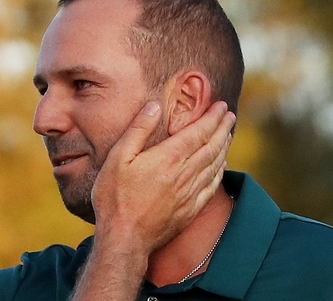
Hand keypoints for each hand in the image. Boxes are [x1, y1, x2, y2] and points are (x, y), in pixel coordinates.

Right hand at [92, 100, 234, 255]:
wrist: (125, 238)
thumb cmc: (115, 197)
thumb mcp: (118, 158)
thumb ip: (138, 130)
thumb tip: (154, 106)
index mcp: (168, 158)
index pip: (198, 132)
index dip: (211, 118)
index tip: (221, 106)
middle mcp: (184, 174)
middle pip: (211, 146)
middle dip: (222, 128)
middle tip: (229, 114)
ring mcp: (190, 193)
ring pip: (214, 165)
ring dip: (223, 147)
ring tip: (228, 134)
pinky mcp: (190, 210)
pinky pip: (212, 186)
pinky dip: (219, 172)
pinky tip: (221, 166)